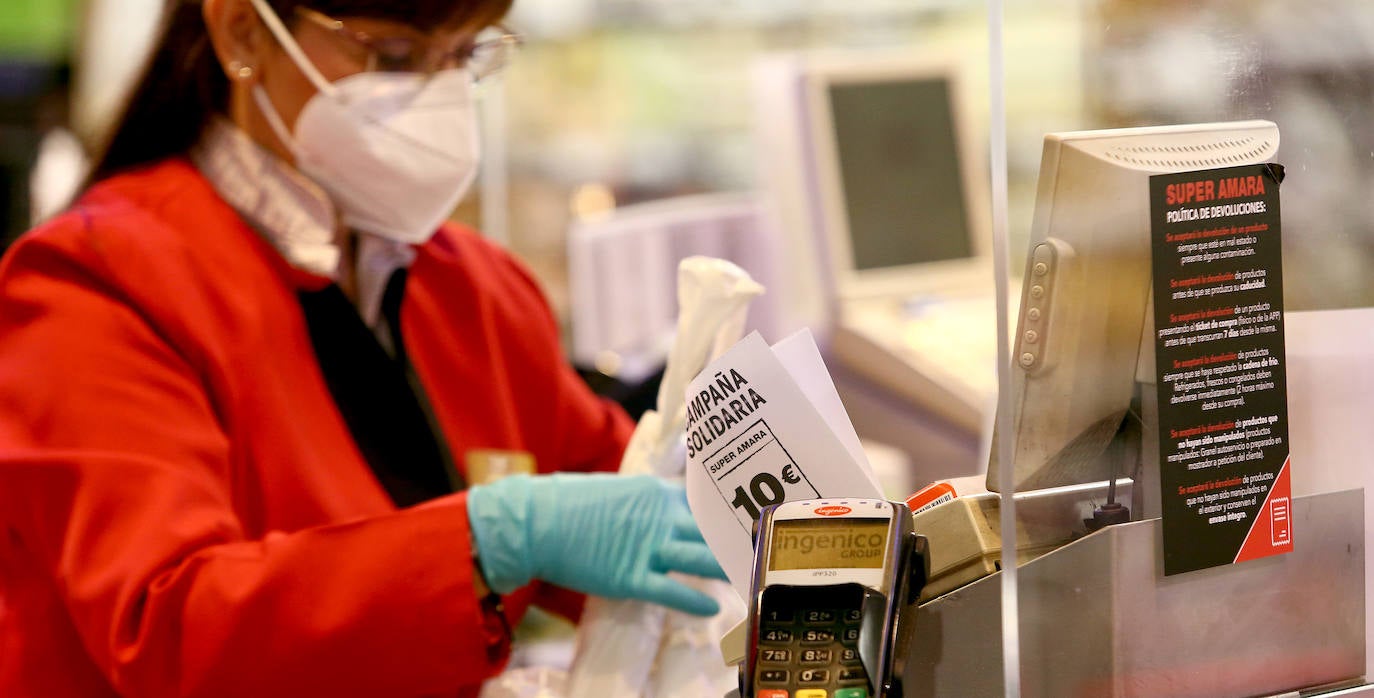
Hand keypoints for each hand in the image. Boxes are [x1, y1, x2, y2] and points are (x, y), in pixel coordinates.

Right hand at [466, 473, 726, 615]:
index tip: (748, 519)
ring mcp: (646, 548)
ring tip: (745, 578)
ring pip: (700, 560)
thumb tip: (669, 506)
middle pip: (711, 531)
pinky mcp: (629, 578)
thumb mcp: (617, 488)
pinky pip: (671, 592)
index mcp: (656, 492)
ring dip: (725, 570)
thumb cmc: (568, 502)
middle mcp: (658, 517)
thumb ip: (648, 499)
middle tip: (759, 550)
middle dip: (736, 540)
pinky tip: (712, 608)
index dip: (727, 513)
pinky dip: (696, 603)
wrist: (534, 521)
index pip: (704, 502)